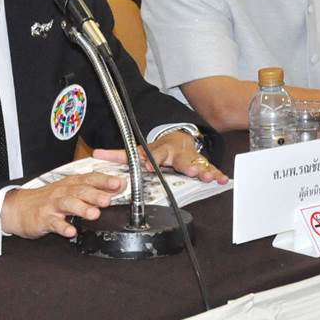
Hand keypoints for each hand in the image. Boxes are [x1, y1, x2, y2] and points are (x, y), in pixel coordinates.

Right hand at [0, 171, 125, 238]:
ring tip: (94, 214)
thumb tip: (118, 187)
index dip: (105, 180)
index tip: (119, 183)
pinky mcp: (43, 219)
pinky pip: (53, 223)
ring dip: (82, 208)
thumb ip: (94, 189)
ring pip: (68, 204)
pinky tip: (71, 231)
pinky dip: (62, 227)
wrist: (19, 207)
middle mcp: (63, 192)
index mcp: (72, 184)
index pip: (90, 178)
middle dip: (95, 194)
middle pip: (81, 190)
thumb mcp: (71, 190)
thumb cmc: (48, 199)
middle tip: (108, 200)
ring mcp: (52, 205)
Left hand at [94, 131, 229, 184]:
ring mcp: (191, 158)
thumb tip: (96, 154)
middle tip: (189, 169)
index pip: (156, 154)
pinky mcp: (202, 164)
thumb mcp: (138, 150)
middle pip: (181, 158)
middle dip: (185, 163)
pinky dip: (217, 174)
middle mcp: (177, 153)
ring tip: (207, 176)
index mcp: (161, 150)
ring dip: (203, 169)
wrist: (179, 139)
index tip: (151, 164)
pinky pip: (210, 168)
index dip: (154, 159)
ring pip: (198, 163)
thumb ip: (119, 154)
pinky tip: (222, 180)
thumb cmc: (158, 149)